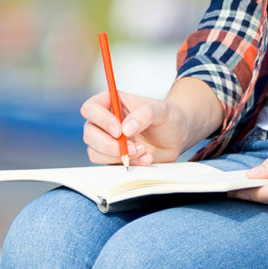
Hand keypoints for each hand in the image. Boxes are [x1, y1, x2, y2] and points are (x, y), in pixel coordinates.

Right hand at [81, 77, 223, 165]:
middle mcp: (105, 122)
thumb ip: (144, 114)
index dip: (100, 120)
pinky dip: (128, 165)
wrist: (178, 136)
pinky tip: (146, 159)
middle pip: (89, 134)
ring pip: (95, 152)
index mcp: (111, 102)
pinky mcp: (114, 158)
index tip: (119, 131)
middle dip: (110, 145)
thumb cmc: (168, 117)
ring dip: (118, 156)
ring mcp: (107, 141)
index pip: (90, 108)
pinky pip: (110, 165)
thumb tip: (126, 129)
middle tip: (133, 147)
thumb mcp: (161, 110)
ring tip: (142, 151)